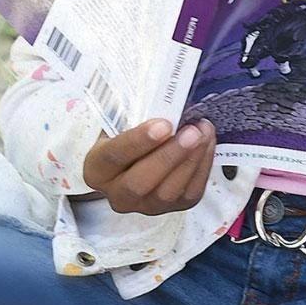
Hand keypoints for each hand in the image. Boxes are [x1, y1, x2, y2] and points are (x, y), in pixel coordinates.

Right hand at [82, 117, 216, 214]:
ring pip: (167, 192)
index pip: (113, 157)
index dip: (138, 141)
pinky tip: (208, 142)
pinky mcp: (172, 208)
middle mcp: (117, 194)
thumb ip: (137, 112)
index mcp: (97, 168)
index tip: (163, 125)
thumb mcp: (123, 119)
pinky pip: (190, 193)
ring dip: (191, 160)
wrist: (141, 152)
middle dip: (169, 156)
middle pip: (140, 183)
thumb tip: (166, 97)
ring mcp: (145, 205)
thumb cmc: (130, 131)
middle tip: (191, 132)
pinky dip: (203, 166)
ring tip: (204, 131)